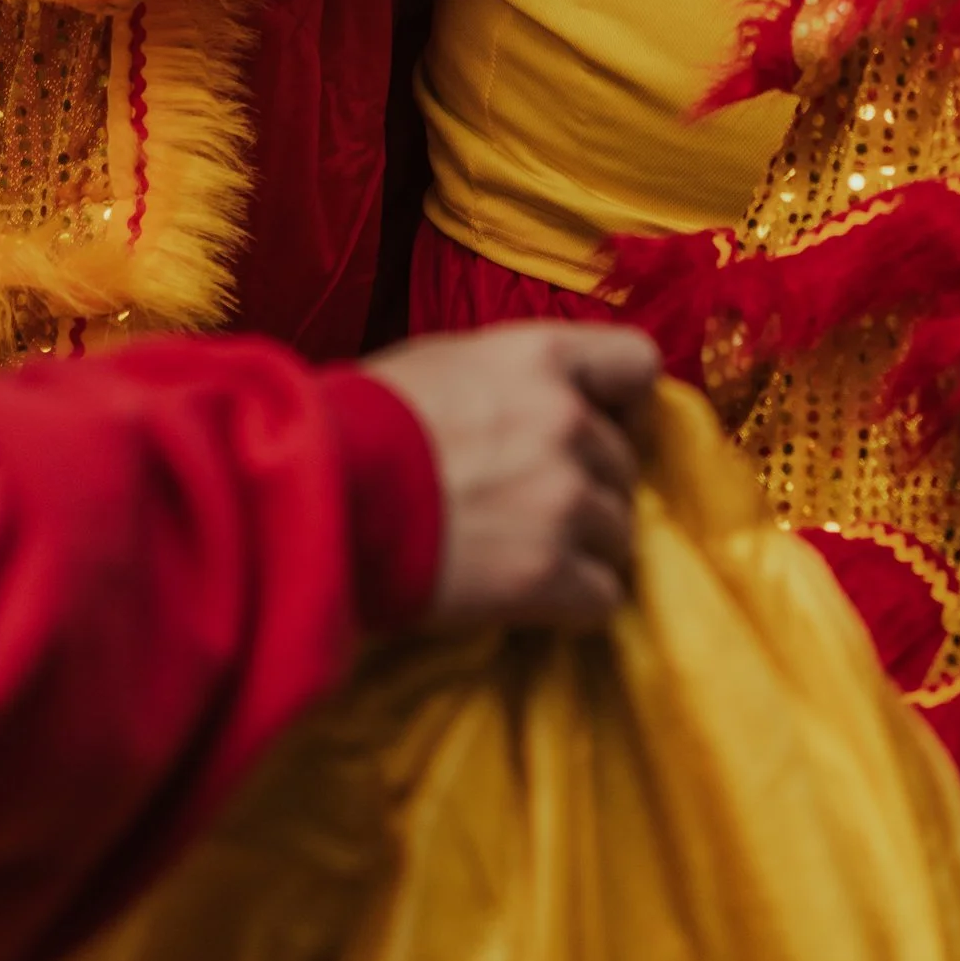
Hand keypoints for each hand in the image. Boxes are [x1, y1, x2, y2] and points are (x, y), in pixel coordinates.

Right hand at [363, 321, 661, 631]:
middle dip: (589, 487)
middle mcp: (569, 422)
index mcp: (544, 357)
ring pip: (620, 533)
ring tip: (524, 554)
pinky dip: (573, 603)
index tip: (595, 425)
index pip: (638, 365)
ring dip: (583, 549)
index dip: (622, 402)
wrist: (321, 496)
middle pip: (623, 463)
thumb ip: (511, 381)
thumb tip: (531, 404)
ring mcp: (565, 499)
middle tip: (534, 506)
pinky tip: (528, 597)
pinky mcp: (548, 573)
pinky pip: (603, 596)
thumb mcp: (443, 365)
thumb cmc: (363, 421)